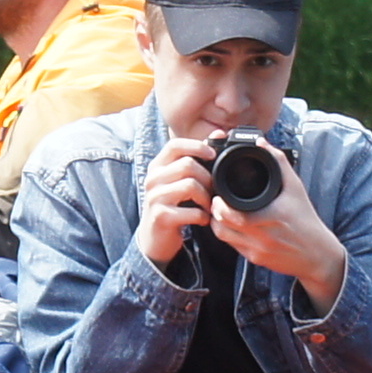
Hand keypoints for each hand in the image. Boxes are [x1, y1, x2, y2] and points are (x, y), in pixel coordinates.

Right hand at [136, 136, 214, 268]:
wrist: (154, 239)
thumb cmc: (172, 205)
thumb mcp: (179, 180)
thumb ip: (197, 158)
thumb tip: (219, 133)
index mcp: (157, 167)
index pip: (174, 145)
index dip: (196, 146)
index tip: (213, 155)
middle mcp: (152, 179)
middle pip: (187, 165)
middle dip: (207, 178)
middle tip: (213, 191)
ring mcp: (154, 198)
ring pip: (190, 185)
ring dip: (207, 198)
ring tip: (209, 206)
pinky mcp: (161, 217)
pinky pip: (191, 211)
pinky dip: (202, 216)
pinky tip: (202, 219)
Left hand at [205, 146, 345, 298]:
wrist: (317, 254)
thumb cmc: (306, 219)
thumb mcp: (296, 188)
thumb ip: (279, 162)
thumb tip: (262, 142)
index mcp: (270, 217)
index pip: (232, 214)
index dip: (219, 205)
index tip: (217, 194)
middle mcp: (261, 236)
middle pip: (223, 226)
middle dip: (214, 212)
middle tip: (215, 200)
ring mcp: (256, 250)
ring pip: (224, 238)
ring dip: (217, 223)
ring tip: (219, 211)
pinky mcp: (254, 259)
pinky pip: (232, 246)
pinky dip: (227, 234)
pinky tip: (229, 224)